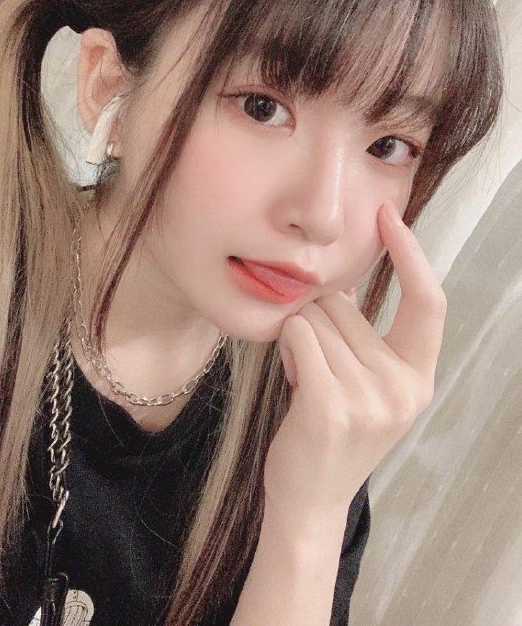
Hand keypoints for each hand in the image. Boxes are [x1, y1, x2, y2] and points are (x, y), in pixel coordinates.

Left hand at [264, 200, 446, 531]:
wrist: (310, 498)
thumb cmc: (331, 429)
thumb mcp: (365, 382)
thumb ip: (362, 332)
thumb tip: (339, 275)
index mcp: (419, 377)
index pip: (428, 301)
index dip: (410, 254)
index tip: (389, 216)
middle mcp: (403, 387)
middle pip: (344, 305)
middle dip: (318, 321)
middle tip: (316, 367)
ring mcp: (370, 400)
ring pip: (315, 318)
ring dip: (298, 340)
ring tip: (305, 380)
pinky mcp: (329, 406)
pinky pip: (297, 336)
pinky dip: (286, 348)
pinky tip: (292, 381)